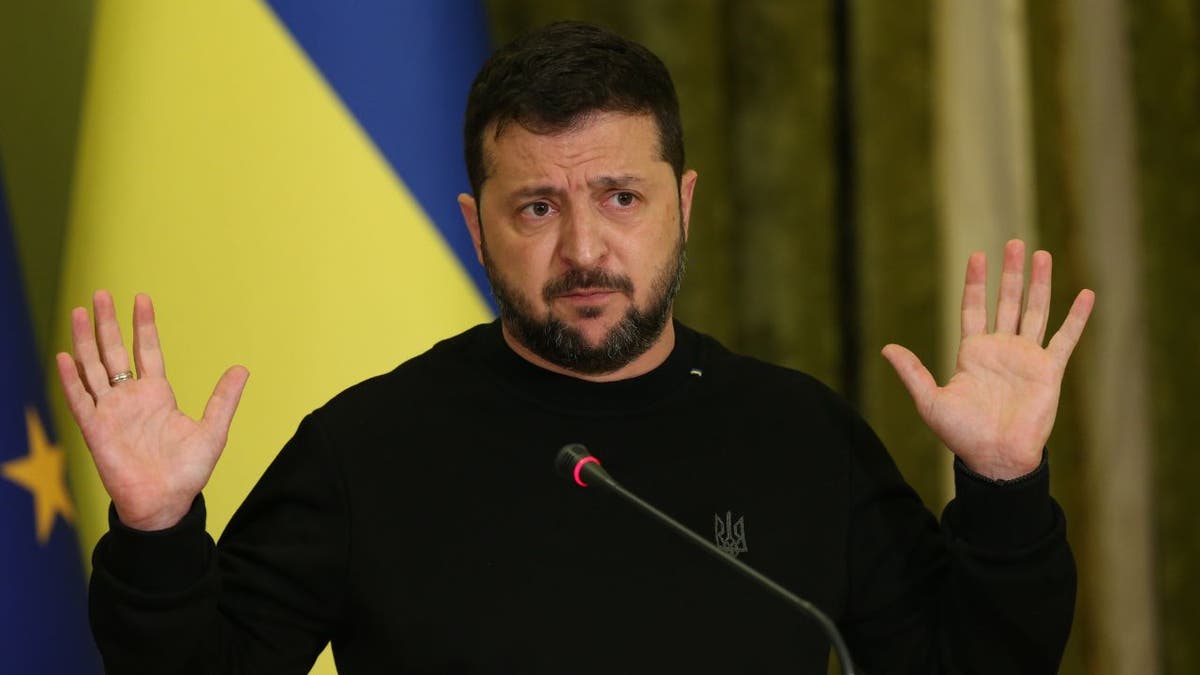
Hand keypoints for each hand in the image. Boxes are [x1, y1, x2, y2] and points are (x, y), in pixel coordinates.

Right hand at [55, 291, 248, 530]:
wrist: (166, 504)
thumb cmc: (188, 472)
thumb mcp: (213, 430)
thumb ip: (224, 399)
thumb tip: (242, 368)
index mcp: (157, 395)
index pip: (147, 351)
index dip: (143, 325)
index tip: (140, 298)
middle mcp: (130, 399)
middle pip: (115, 352)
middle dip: (107, 323)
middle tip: (100, 294)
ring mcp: (111, 412)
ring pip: (93, 368)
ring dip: (85, 341)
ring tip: (80, 311)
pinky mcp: (95, 430)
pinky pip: (80, 400)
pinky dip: (72, 379)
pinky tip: (65, 356)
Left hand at [881, 240, 1093, 479]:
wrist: (994, 458)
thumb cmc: (961, 434)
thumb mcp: (929, 400)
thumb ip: (912, 372)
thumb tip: (886, 348)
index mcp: (972, 353)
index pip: (974, 308)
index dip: (975, 283)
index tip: (978, 255)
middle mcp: (1001, 349)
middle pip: (1007, 302)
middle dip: (1010, 274)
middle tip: (1015, 243)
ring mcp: (1026, 358)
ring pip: (1035, 311)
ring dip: (1039, 284)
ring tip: (1042, 255)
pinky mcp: (1049, 371)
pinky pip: (1065, 339)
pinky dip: (1076, 317)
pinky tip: (1085, 295)